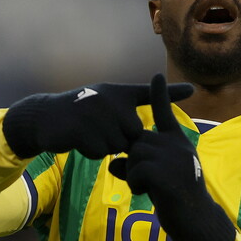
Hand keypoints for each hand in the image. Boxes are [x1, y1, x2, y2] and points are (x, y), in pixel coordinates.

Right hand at [2, 80, 193, 158]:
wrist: (47, 118)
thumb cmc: (81, 113)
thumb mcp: (105, 105)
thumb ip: (127, 113)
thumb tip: (146, 127)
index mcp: (119, 93)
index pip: (148, 94)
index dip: (171, 92)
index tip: (193, 89)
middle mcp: (110, 99)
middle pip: (134, 134)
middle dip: (121, 140)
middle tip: (101, 130)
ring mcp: (96, 113)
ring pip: (118, 145)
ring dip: (105, 146)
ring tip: (89, 133)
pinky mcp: (83, 128)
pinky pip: (101, 151)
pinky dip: (91, 150)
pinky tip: (80, 138)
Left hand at [109, 74, 235, 240]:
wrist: (197, 221)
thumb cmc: (179, 201)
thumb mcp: (158, 180)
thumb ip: (139, 167)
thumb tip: (114, 165)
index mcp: (179, 143)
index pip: (166, 114)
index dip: (160, 94)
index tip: (156, 75)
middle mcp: (177, 146)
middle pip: (137, 141)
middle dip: (132, 161)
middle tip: (144, 182)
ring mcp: (172, 158)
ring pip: (134, 155)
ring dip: (133, 175)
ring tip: (148, 189)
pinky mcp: (165, 173)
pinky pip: (135, 171)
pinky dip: (134, 184)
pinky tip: (146, 193)